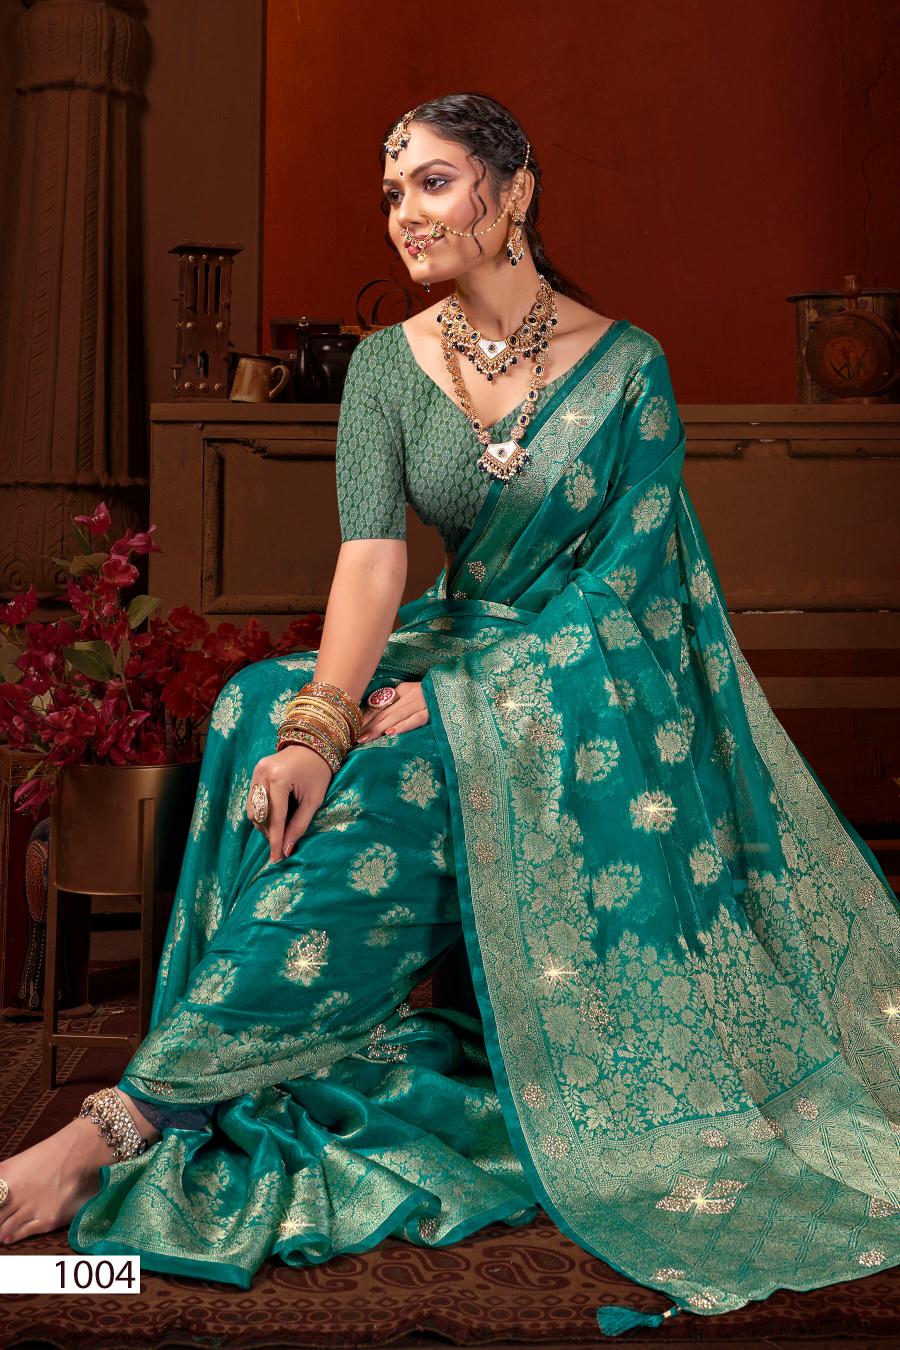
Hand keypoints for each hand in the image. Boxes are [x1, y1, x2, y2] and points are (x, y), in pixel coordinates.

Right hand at [247, 744, 332, 861]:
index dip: (275, 841)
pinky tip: (275, 816)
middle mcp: (263, 774)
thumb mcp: (314, 800)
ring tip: (279, 830)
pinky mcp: (255, 770)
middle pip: (260, 815)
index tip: (276, 859)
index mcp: (279, 779)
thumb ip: (300, 825)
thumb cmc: (319, 771)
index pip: (275, 818)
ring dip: (264, 824)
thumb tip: (287, 849)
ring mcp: (257, 771)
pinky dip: (263, 812)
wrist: (314, 744)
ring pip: (253, 809)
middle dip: (269, 833)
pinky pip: (254, 799)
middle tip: (281, 846)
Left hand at [357, 680, 428, 741]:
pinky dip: (402, 726)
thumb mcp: (412, 693)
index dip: (366, 717)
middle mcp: (409, 696)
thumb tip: (374, 715)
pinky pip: (415, 720)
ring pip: (396, 717)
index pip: (380, 704)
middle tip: (354, 737)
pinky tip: (389, 733)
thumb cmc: (432, 694)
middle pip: (385, 712)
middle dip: (368, 725)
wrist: (456, 688)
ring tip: (365, 738)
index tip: (354, 727)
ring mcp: (420, 704)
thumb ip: (396, 701)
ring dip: (379, 728)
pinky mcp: (431, 713)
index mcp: (403, 690)